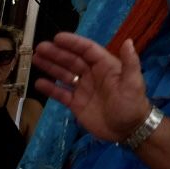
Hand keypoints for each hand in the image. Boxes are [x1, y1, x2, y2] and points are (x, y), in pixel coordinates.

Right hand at [32, 32, 152, 143]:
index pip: (87, 50)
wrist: (128, 130)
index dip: (73, 43)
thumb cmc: (132, 104)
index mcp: (106, 66)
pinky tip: (39, 83)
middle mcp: (93, 74)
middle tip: (40, 47)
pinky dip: (50, 88)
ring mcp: (83, 89)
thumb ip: (130, 62)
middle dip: (57, 53)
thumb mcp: (133, 82)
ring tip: (36, 58)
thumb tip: (128, 41)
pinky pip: (61, 93)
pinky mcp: (76, 104)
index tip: (57, 38)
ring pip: (64, 74)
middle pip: (72, 60)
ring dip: (51, 66)